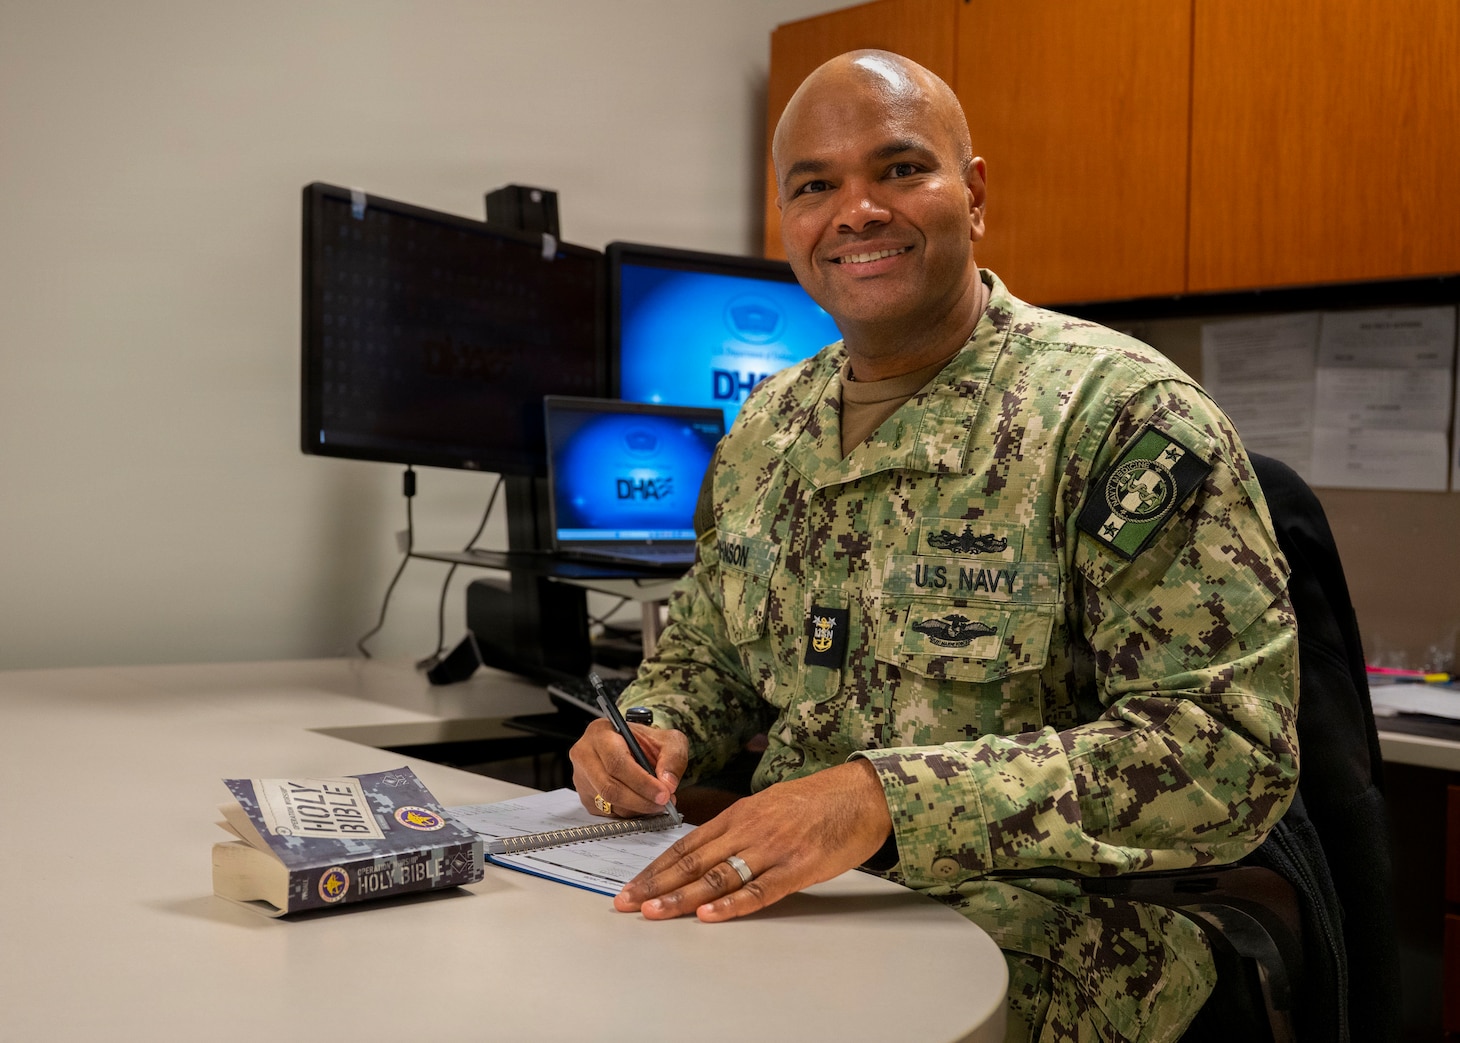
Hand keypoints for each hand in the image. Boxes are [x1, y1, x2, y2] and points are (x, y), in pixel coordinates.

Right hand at [568, 717, 687, 817]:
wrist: (631, 747)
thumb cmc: (646, 742)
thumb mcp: (668, 740)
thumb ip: (673, 758)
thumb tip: (668, 784)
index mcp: (600, 733)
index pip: (617, 762)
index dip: (641, 782)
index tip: (663, 793)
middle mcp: (585, 755)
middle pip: (609, 787)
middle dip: (641, 800)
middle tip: (664, 803)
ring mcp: (581, 778)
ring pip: (609, 803)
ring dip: (638, 808)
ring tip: (657, 802)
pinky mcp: (585, 797)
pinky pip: (608, 813)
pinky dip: (630, 812)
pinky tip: (643, 803)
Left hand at [614, 759, 892, 921]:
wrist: (862, 794)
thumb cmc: (819, 801)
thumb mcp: (770, 805)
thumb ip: (740, 827)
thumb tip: (709, 851)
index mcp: (740, 814)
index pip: (687, 845)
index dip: (656, 868)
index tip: (631, 887)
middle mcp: (749, 829)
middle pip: (693, 861)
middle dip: (656, 884)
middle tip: (625, 904)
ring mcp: (772, 849)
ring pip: (718, 876)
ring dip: (682, 896)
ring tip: (654, 913)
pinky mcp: (797, 868)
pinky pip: (759, 890)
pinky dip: (731, 904)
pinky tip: (709, 914)